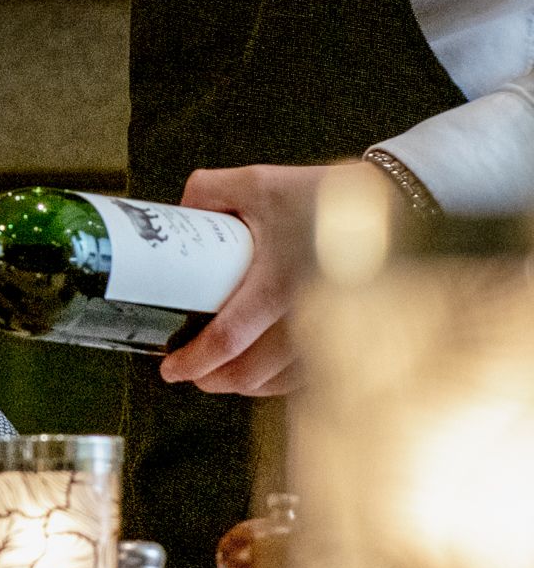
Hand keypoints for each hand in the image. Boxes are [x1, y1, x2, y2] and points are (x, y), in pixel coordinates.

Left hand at [156, 163, 326, 396]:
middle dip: (214, 381)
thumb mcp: (261, 182)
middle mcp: (304, 315)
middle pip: (251, 373)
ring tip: (221, 375)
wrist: (395, 207)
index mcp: (277, 283)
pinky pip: (308, 376)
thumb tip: (180, 210)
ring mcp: (328, 332)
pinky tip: (262, 374)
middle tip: (191, 375)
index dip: (195, 360)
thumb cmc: (327, 197)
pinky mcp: (346, 337)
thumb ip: (212, 190)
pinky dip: (279, 381)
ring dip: (244, 385)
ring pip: (278, 382)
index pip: (228, 338)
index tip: (172, 368)